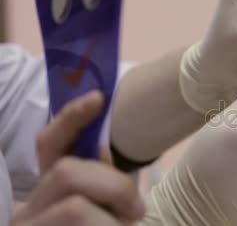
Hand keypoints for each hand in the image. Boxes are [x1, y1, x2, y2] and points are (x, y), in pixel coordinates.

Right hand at [11, 91, 144, 224]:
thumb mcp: (112, 205)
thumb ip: (103, 177)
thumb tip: (99, 147)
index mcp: (45, 195)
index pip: (49, 144)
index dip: (71, 117)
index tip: (98, 98)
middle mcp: (25, 210)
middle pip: (66, 171)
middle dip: (112, 185)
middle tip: (136, 210)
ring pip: (74, 204)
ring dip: (112, 212)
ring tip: (126, 225)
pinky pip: (78, 216)